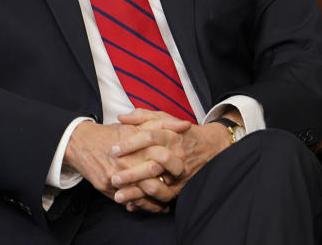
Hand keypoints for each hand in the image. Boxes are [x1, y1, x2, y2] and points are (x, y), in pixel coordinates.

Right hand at [63, 119, 184, 211]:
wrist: (83, 142)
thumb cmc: (113, 133)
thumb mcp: (138, 125)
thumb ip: (163, 123)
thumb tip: (186, 125)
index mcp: (137, 144)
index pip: (162, 158)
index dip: (174, 165)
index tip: (183, 170)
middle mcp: (127, 161)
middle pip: (152, 178)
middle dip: (167, 185)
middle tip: (176, 190)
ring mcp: (116, 176)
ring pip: (140, 193)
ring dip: (155, 200)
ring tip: (165, 204)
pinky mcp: (107, 187)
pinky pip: (127, 199)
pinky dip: (140, 205)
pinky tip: (150, 207)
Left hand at [109, 109, 234, 210]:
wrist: (209, 147)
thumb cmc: (180, 132)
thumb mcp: (164, 119)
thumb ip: (142, 116)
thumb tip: (121, 118)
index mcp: (172, 135)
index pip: (149, 138)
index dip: (130, 144)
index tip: (113, 150)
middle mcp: (177, 156)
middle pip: (152, 165)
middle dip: (131, 173)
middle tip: (113, 176)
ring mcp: (179, 174)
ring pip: (157, 185)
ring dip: (136, 192)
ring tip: (118, 195)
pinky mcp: (179, 188)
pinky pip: (162, 198)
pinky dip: (147, 203)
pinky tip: (131, 204)